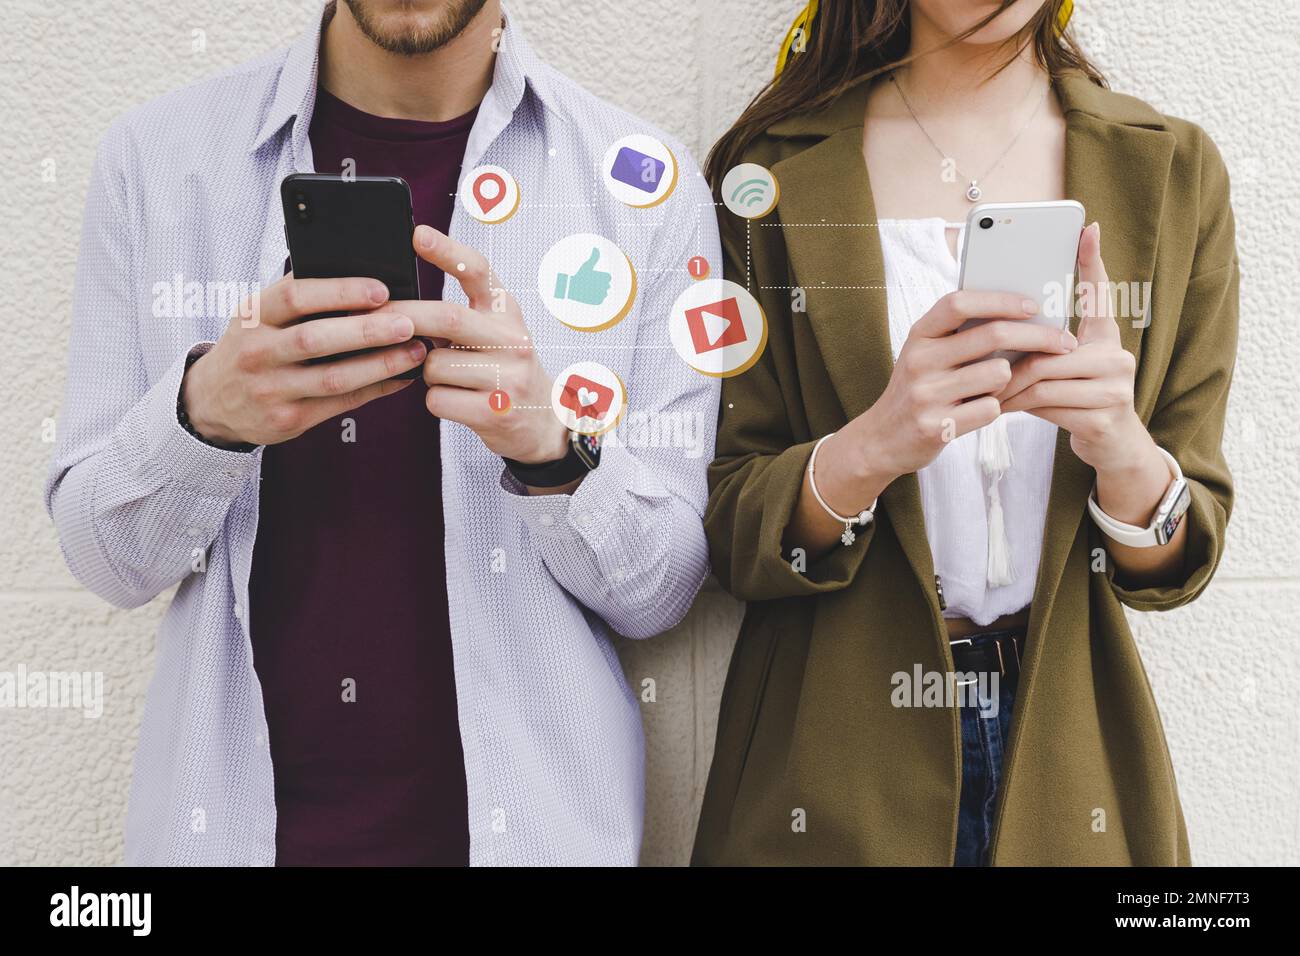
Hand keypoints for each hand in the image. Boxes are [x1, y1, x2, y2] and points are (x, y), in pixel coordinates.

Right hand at [182, 274, 426, 447]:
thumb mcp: (259, 315)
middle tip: (408, 322)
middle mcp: (258, 351)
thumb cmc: (252, 346)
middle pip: (317, 338)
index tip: (380, 289)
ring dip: (380, 364)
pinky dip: (375, 390)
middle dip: (367, 331)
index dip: (340, 291)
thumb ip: (298, 299)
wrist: (213, 400)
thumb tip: (363, 279)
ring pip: (334, 377)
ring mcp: (271, 389)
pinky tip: (401, 377)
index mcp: (253, 315)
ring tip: (416, 351)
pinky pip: (340, 403)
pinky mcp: (288, 419)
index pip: (296, 295)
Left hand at [402, 224, 568, 465]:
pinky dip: (435, 400)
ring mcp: (507, 378)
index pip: (479, 272)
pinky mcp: (494, 412)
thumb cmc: (504, 371)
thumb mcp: (497, 334)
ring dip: (424, 371)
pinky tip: (455, 401)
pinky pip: (437, 398)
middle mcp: (512, 340)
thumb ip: (460, 316)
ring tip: (447, 377)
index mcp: (508, 313)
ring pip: (434, 365)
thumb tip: (398, 307)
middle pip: (446, 317)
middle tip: (371, 317)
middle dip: (403, 317)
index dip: (448, 252)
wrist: (543, 422)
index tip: (418, 235)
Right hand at [554, 247, 611, 305]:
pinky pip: (601, 299)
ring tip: (591, 289)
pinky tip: (592, 295)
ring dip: (600, 291)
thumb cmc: (578, 276)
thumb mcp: (586, 266)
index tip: (595, 278)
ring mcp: (602, 294)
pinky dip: (598, 298)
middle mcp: (604, 286)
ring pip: (604, 293)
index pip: (608, 278)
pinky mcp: (599, 302)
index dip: (602, 277)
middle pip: (607, 285)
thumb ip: (594, 257)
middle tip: (591, 284)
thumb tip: (596, 248)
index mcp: (604, 278)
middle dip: (601, 284)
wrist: (571, 289)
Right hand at [786, 289, 1075, 555]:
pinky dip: (994, 409)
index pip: (960, 303)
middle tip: (1064, 342)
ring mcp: (926, 394)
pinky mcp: (936, 426)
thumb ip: (958, 334)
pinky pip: (990, 410)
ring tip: (996, 387)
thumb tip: (1020, 311)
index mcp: (919, 335)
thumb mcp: (925, 353)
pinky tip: (980, 410)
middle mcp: (918, 360)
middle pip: (992, 336)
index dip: (1001, 300)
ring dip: (1010, 381)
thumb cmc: (917, 389)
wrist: (881, 439)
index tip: (1034, 306)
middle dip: (1038, 337)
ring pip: (998, 375)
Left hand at [996, 222, 1153, 473]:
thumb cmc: (1077, 400)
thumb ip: (1045, 347)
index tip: (1087, 228)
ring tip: (987, 391)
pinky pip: (1047, 405)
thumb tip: (999, 324)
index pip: (1100, 294)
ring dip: (1008, 386)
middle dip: (1010, 360)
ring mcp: (1115, 388)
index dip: (1093, 261)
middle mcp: (1118, 356)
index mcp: (1106, 337)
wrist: (1113, 447)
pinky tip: (1001, 408)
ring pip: (1044, 377)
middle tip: (979, 364)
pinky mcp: (1104, 418)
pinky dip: (1018, 406)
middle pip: (1049, 347)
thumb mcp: (1065, 369)